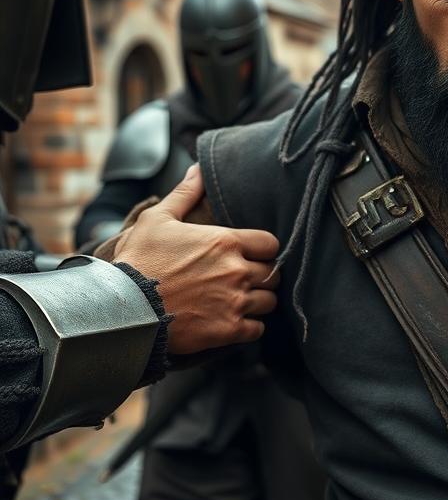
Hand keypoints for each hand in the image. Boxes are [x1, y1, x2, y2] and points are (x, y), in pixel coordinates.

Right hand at [113, 164, 279, 353]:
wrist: (121, 308)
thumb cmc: (138, 261)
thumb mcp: (157, 219)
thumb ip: (185, 193)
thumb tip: (198, 169)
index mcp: (227, 241)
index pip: (271, 244)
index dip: (263, 250)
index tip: (251, 255)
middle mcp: (237, 270)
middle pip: (273, 273)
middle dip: (262, 276)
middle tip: (244, 279)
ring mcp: (235, 301)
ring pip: (269, 302)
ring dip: (258, 301)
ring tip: (240, 301)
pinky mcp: (228, 330)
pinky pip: (258, 329)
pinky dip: (250, 327)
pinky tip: (234, 322)